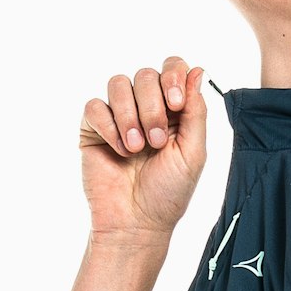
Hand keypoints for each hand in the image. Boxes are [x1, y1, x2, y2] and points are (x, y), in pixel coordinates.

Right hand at [79, 57, 207, 240]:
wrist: (136, 221)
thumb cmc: (168, 193)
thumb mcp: (193, 152)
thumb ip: (196, 111)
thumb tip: (197, 70)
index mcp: (173, 111)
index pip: (172, 69)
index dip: (173, 76)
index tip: (176, 104)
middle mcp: (145, 107)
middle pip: (145, 75)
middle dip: (152, 107)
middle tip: (155, 142)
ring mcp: (118, 116)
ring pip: (118, 84)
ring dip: (130, 116)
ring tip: (136, 148)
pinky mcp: (93, 128)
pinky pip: (95, 106)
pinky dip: (109, 127)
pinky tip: (119, 150)